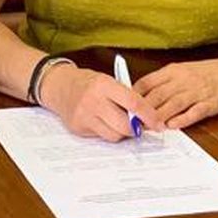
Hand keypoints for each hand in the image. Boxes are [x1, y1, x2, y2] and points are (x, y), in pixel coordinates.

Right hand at [39, 65, 162, 141]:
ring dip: (122, 132)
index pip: (133, 103)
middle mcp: (93, 101)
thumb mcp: (108, 80)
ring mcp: (84, 116)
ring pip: (114, 135)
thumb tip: (147, 117)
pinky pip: (101, 137)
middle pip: (125, 125)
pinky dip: (107, 132)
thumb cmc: (88, 82)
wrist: (59, 85)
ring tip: (120, 122)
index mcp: (103, 84)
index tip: (158, 123)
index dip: (149, 116)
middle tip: (141, 126)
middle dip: (137, 129)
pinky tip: (104, 122)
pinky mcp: (78, 128)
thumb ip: (126, 96)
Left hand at [135, 54, 217, 129]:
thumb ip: (164, 82)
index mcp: (173, 71)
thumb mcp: (182, 70)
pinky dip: (181, 119)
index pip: (147, 82)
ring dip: (159, 117)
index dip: (134, 96)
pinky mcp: (210, 104)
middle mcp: (183, 80)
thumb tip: (141, 94)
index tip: (125, 107)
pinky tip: (172, 126)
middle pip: (157, 95)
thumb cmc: (208, 72)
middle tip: (132, 123)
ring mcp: (197, 92)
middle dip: (142, 110)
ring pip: (172, 104)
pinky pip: (193, 112)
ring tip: (148, 127)